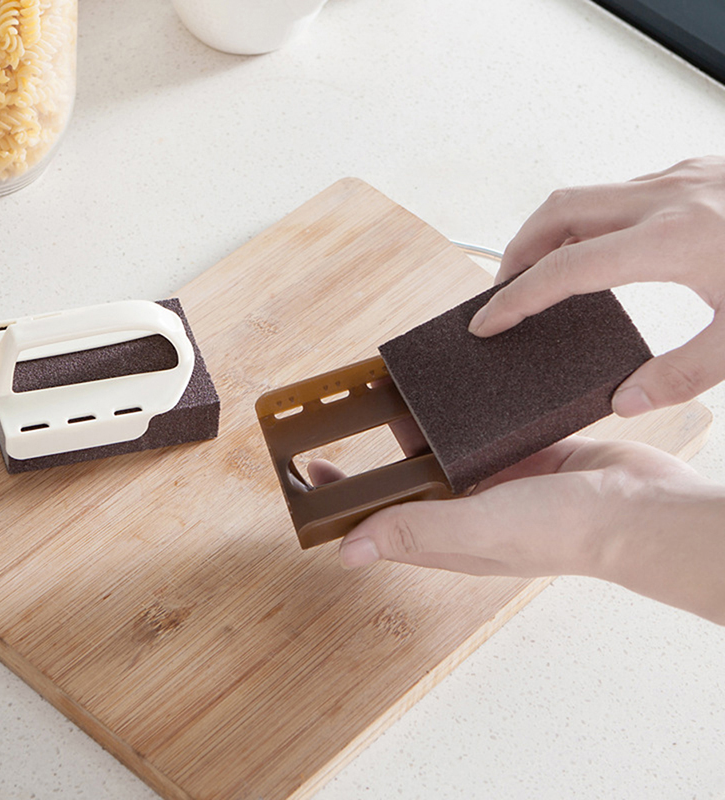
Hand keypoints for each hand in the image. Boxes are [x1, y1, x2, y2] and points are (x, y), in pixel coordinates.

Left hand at [308, 438, 724, 624]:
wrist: (642, 506)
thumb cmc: (568, 528)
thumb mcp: (481, 526)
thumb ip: (417, 530)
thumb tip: (350, 550)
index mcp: (450, 537)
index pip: (383, 525)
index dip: (346, 506)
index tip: (316, 478)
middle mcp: (467, 512)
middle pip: (407, 486)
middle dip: (376, 461)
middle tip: (344, 424)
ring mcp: (495, 483)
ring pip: (441, 456)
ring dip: (415, 432)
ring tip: (387, 398)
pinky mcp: (521, 456)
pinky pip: (476, 437)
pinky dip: (458, 421)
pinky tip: (446, 398)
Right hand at [467, 156, 724, 416]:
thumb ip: (681, 374)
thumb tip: (624, 400)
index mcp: (672, 241)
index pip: (564, 269)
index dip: (516, 299)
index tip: (487, 322)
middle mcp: (666, 198)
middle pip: (556, 212)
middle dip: (517, 253)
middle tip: (502, 295)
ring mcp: (680, 178)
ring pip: (583, 195)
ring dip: (548, 233)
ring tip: (538, 275)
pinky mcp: (694, 173)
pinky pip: (617, 192)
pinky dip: (586, 221)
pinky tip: (598, 253)